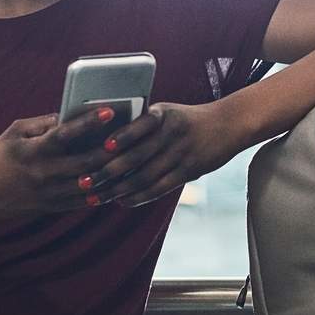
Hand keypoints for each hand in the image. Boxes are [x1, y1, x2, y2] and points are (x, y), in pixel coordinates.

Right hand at [0, 106, 122, 221]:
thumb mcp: (14, 133)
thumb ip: (43, 123)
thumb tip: (71, 114)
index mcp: (34, 150)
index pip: (66, 134)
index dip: (88, 122)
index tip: (108, 111)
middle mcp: (44, 173)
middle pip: (87, 163)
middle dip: (110, 151)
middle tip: (131, 138)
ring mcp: (51, 193)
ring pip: (91, 185)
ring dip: (112, 174)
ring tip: (132, 160)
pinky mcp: (54, 207)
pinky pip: (85, 201)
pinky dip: (103, 193)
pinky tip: (118, 182)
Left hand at [91, 101, 249, 207]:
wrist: (228, 124)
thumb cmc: (187, 119)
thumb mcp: (167, 112)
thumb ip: (143, 125)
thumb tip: (106, 142)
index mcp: (163, 114)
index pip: (140, 126)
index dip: (122, 138)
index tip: (103, 148)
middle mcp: (172, 134)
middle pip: (137, 156)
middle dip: (109, 172)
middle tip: (87, 182)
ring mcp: (181, 154)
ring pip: (146, 176)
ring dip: (120, 189)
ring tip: (99, 197)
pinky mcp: (189, 171)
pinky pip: (160, 188)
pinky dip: (139, 197)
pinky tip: (123, 201)